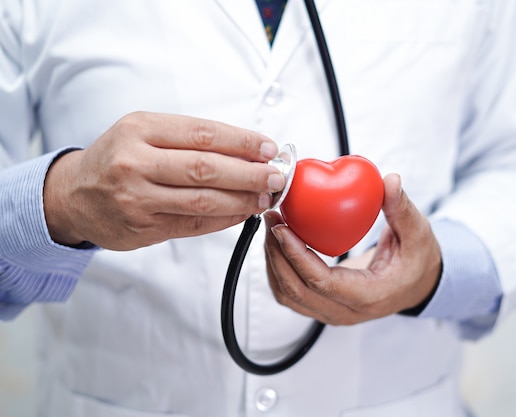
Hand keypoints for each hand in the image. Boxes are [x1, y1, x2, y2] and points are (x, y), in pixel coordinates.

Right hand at [43, 112, 284, 249]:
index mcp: (139, 130)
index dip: (242, 141)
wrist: (73, 196)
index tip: (268, 148)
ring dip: (242, 200)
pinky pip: (194, 225)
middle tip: (276, 176)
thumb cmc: (116, 160)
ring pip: (204, 200)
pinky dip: (224, 220)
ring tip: (265, 197)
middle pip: (207, 168)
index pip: (203, 133)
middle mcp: (135, 162)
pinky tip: (242, 213)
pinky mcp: (143, 228)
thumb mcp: (143, 134)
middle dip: (250, 173)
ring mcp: (137, 198)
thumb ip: (189, 139)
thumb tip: (246, 150)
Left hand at [263, 174, 441, 325]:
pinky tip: (277, 242)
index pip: (321, 282)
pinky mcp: (321, 306)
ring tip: (271, 227)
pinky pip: (290, 293)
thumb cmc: (417, 260)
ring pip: (288, 295)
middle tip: (271, 219)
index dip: (296, 256)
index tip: (282, 227)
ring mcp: (331, 312)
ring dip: (272, 262)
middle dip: (276, 254)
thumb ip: (402, 208)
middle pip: (296, 290)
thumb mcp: (418, 232)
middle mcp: (345, 312)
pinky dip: (277, 270)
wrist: (416, 284)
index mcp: (368, 297)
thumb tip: (390, 181)